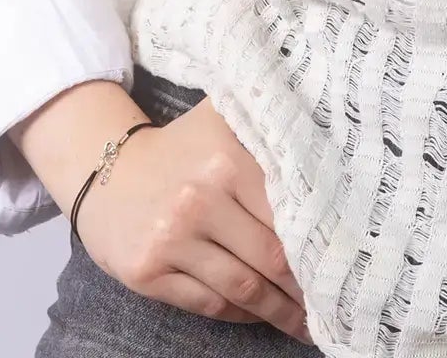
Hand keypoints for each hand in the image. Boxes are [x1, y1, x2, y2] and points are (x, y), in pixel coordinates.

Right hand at [74, 99, 311, 339]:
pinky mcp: (148, 272)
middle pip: (269, 256)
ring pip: (242, 288)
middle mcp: (198, 199)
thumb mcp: (222, 123)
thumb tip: (329, 159)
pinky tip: (259, 315)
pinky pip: (208, 304)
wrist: (105, 170)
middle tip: (331, 303)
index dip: (316, 243)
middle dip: (303, 287)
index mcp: (225, 158)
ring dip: (278, 311)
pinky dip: (240, 315)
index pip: (285, 212)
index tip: (340, 262)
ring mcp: (170, 239)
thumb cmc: (180, 150)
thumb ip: (267, 132)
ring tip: (304, 323)